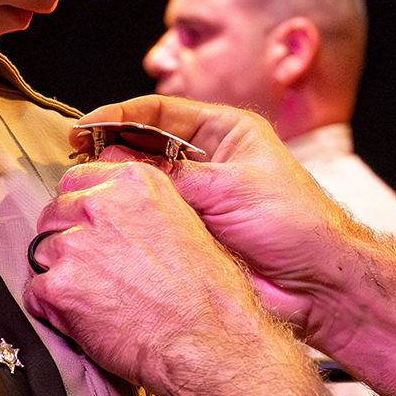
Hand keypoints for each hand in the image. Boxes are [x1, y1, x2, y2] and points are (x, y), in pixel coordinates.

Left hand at [25, 155, 291, 395]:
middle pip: (54, 215)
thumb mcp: (186, 223)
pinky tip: (85, 319)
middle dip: (67, 242)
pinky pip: (36, 293)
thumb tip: (119, 213)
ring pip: (43, 254)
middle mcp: (99, 205)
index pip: (77, 181)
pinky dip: (53, 310)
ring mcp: (74, 245)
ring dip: (61, 276)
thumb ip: (142, 208)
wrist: (208, 339)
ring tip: (96, 300)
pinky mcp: (60, 286)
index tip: (89, 229)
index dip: (81, 210)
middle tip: (95, 272)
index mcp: (132, 183)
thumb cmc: (208, 292)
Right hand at [63, 97, 361, 335]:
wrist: (318, 283)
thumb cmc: (293, 223)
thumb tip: (114, 161)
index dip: (117, 117)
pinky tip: (109, 222)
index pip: (159, 112)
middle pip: (145, 145)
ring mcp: (198, 197)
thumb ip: (168, 174)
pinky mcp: (192, 233)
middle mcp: (207, 160)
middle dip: (111, 152)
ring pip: (144, 186)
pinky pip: (152, 220)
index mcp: (224, 131)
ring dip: (118, 188)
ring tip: (87, 193)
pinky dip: (130, 220)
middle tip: (77, 164)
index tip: (83, 128)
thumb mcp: (227, 185)